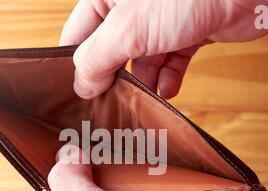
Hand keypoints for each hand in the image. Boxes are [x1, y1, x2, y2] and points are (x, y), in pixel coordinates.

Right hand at [60, 0, 267, 98]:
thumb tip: (82, 84)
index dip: (77, 65)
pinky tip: (167, 90)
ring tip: (138, 101)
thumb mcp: (128, 28)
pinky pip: (172, 62)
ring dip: (142, 82)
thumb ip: (97, 57)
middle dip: (112, 77)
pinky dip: (169, 78)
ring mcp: (162, 20)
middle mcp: (132, 7)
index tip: (78, 94)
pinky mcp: (190, 32)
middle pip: (111, 50)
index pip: (79, 34)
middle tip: (108, 104)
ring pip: (142, 60)